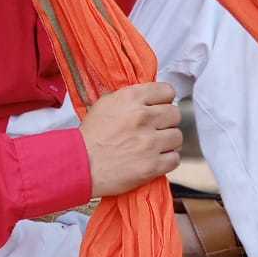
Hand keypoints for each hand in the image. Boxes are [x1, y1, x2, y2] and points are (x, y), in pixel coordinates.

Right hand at [80, 82, 182, 197]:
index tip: (160, 107)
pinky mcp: (152, 165)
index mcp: (131, 99)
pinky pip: (175, 158)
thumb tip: (150, 98)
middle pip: (175, 114)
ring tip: (154, 145)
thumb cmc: (90, 136)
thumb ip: (130, 98)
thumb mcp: (105, 104)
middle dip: (167, 121)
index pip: (167, 91)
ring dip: (168, 141)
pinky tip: (155, 159)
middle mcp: (143, 117)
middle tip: (156, 128)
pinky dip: (167, 160)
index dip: (164, 100)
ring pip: (177, 136)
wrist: (80, 165)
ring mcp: (149, 142)